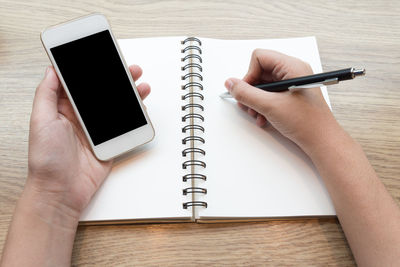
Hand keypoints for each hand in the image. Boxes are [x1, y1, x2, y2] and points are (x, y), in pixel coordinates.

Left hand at [27, 65, 149, 220]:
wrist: (61, 191)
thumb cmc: (46, 160)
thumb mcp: (40, 121)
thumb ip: (47, 94)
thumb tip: (51, 70)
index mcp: (63, 109)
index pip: (79, 83)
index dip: (91, 69)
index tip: (103, 56)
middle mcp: (81, 117)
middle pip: (102, 93)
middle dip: (117, 79)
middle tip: (130, 69)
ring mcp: (96, 130)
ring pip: (116, 107)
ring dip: (130, 95)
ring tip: (140, 86)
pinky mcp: (108, 143)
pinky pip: (124, 126)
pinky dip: (134, 117)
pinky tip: (140, 108)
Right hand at [225, 49, 338, 153]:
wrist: (322, 141)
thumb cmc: (306, 122)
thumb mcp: (270, 106)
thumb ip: (246, 93)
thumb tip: (231, 84)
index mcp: (292, 67)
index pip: (260, 58)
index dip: (249, 74)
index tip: (246, 92)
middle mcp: (293, 71)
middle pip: (260, 71)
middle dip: (251, 91)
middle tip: (248, 105)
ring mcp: (292, 83)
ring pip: (264, 85)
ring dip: (256, 101)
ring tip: (257, 114)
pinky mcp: (291, 95)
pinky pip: (270, 95)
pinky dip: (263, 106)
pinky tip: (264, 118)